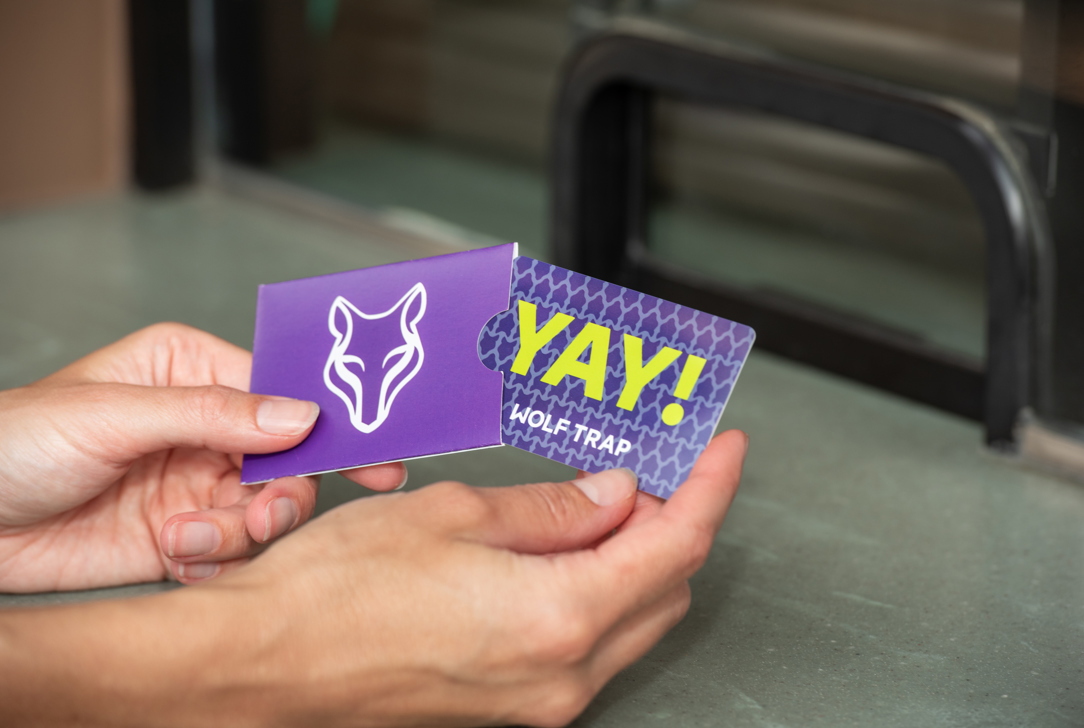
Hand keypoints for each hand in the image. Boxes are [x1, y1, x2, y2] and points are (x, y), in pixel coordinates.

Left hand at [0, 323, 405, 591]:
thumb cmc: (15, 441)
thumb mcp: (114, 414)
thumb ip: (213, 413)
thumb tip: (300, 414)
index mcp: (191, 373)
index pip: (280, 392)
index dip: (328, 422)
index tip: (373, 453)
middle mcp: (203, 428)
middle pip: (287, 459)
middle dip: (283, 492)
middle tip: (265, 513)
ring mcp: (194, 485)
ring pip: (265, 511)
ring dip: (238, 531)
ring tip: (188, 537)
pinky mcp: (180, 537)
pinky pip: (230, 552)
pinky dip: (213, 562)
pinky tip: (173, 555)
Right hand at [190, 430, 744, 725]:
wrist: (261, 665)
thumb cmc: (334, 593)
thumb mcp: (454, 515)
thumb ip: (553, 508)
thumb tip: (613, 494)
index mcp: (559, 618)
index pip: (674, 545)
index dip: (708, 489)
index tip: (721, 451)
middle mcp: (561, 676)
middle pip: (664, 588)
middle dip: (674, 520)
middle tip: (661, 468)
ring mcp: (538, 702)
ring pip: (630, 620)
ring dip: (636, 558)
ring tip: (612, 501)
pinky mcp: (511, 707)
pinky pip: (586, 645)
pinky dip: (597, 592)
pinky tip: (569, 553)